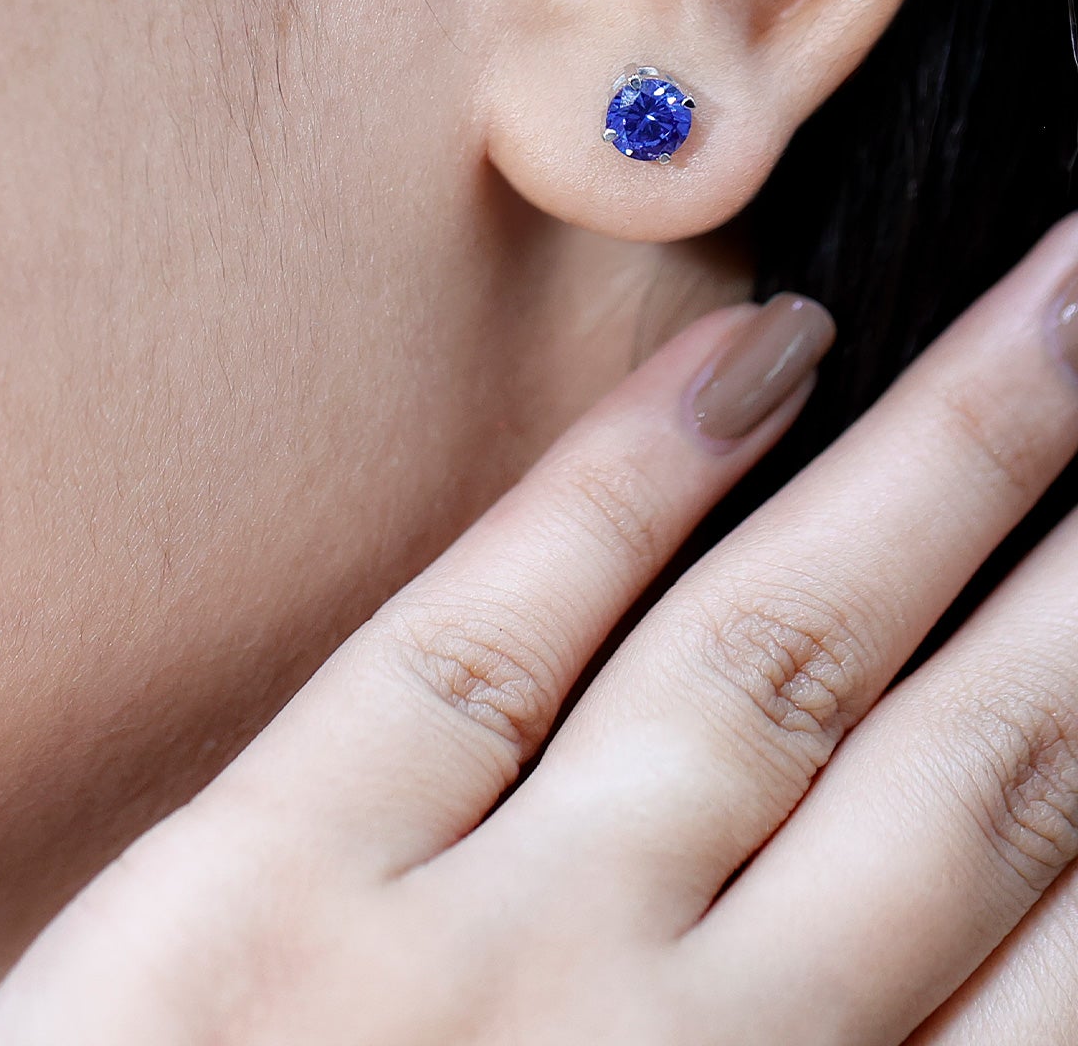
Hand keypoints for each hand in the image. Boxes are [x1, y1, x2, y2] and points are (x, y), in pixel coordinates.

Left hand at [0, 222, 1077, 1042]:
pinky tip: (755, 349)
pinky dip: (632, 479)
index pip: (1056, 957)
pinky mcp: (272, 878)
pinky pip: (488, 635)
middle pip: (963, 774)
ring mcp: (481, 959)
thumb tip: (955, 952)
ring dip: (937, 469)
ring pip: (768, 663)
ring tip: (1047, 310)